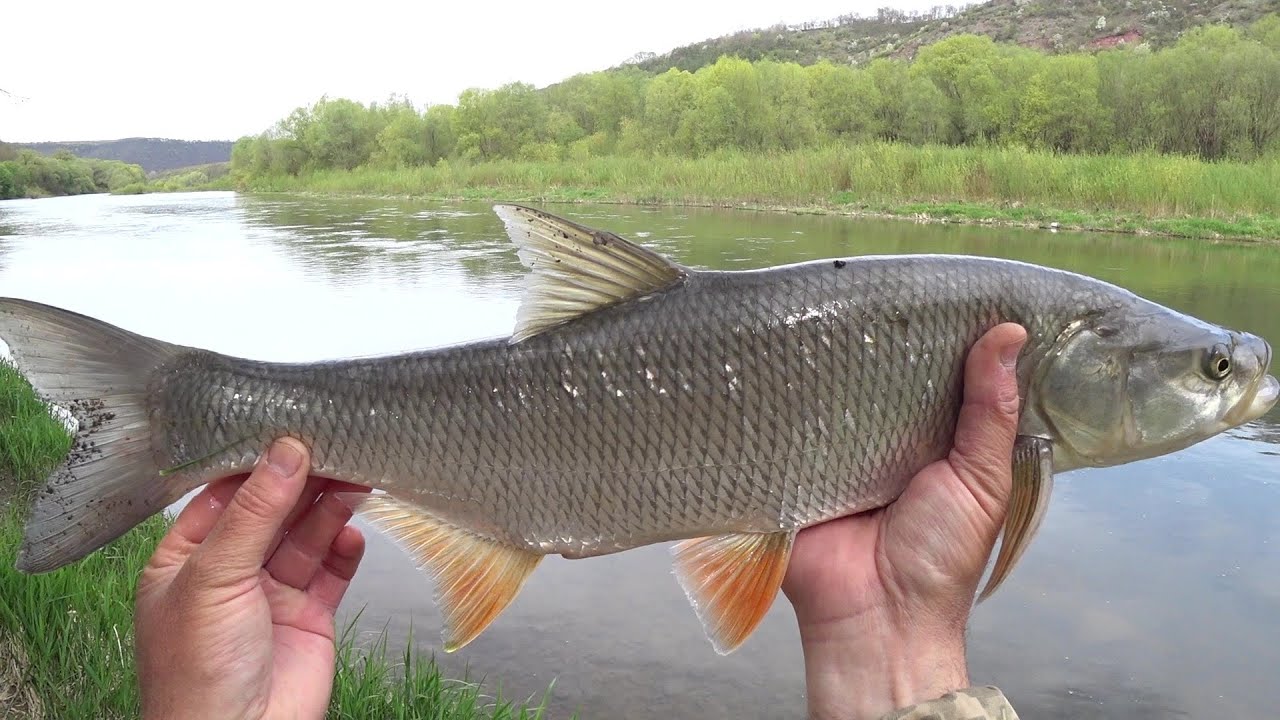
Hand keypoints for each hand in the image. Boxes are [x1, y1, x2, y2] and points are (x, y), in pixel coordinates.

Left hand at [134, 438, 369, 719]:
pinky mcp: (309, 615)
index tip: (291, 430)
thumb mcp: (214, 577)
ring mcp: (270, 594)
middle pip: (272, 511)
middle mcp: (229, 573)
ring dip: (329, 509)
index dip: (258, 463)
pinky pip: (332, 571)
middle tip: (336, 448)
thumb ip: (254, 512)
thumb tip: (285, 453)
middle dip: (303, 482)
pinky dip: (344, 550)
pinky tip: (352, 533)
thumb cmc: (196, 674)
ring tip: (355, 481)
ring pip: (306, 536)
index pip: (224, 495)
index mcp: (185, 559)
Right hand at [782, 323, 1026, 719]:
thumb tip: (1008, 333)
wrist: (875, 619)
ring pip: (833, 395)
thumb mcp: (979, 481)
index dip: (941, 339)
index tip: (939, 288)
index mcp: (935, 443)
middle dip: (879, 343)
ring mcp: (834, 452)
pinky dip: (786, 399)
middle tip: (872, 286)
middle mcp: (884, 442)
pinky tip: (780, 353)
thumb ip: (990, 412)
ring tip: (823, 304)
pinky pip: (787, 426)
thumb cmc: (938, 559)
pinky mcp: (791, 466)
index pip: (938, 378)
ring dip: (829, 364)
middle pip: (880, 380)